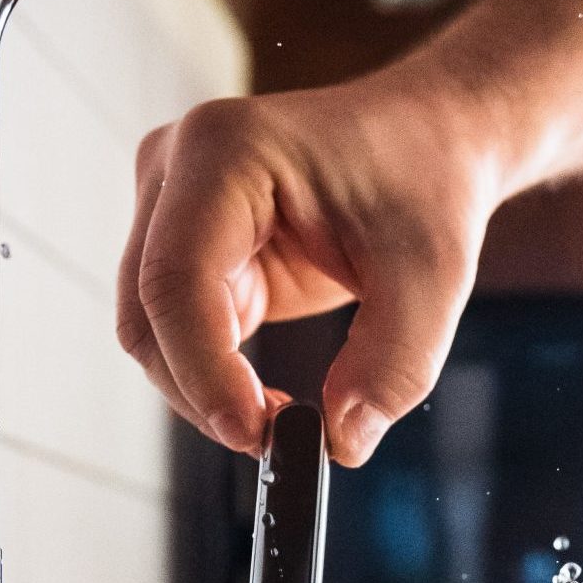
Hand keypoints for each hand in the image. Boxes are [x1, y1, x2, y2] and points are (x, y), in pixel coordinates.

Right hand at [117, 71, 504, 465]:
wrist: (431, 141)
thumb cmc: (427, 180)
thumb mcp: (434, 276)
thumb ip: (394, 365)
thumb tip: (342, 441)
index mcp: (226, 150)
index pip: (177, 278)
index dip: (203, 368)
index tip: (257, 432)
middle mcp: (178, 168)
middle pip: (148, 311)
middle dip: (202, 390)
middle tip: (275, 440)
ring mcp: (173, 205)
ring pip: (153, 330)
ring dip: (205, 389)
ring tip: (283, 418)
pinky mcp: (190, 245)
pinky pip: (180, 330)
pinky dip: (216, 375)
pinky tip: (269, 396)